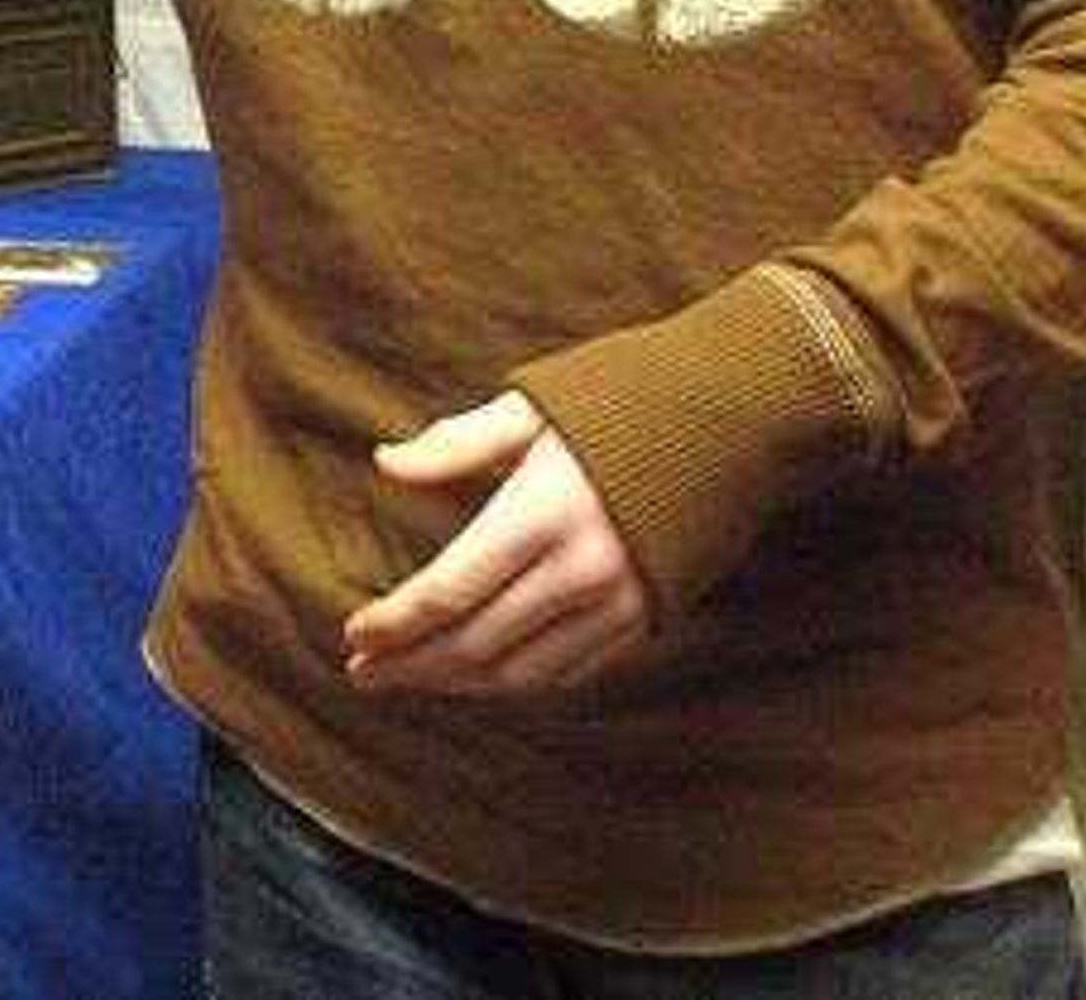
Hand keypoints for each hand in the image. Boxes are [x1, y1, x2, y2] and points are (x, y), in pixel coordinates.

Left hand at [338, 391, 653, 696]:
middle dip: (412, 664)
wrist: (732, 421)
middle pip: (476, 643)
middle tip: (362, 673)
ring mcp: (618, 602)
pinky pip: (569, 671)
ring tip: (408, 678)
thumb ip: (457, 444)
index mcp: (542, 513)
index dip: (396, 621)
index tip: (353, 633)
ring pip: (520, 672)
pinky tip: (477, 676)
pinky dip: (514, 682)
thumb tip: (387, 464)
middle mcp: (580, 570)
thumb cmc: (621, 402)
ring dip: (457, 683)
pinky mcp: (645, 618)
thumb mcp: (533, 406)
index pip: (449, 589)